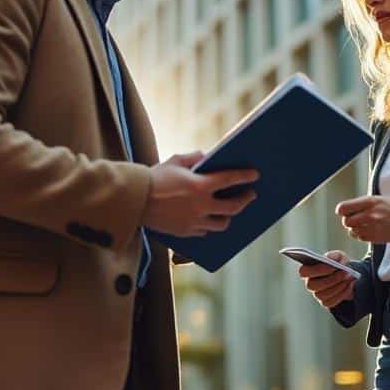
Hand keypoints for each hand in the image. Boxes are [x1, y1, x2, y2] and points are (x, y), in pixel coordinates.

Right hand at [142, 151, 258, 236]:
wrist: (134, 200)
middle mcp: (201, 206)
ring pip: (221, 224)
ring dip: (228, 216)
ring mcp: (194, 222)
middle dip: (244, 200)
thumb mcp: (175, 161)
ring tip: (229, 211)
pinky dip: (209, 224)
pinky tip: (210, 218)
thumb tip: (207, 157)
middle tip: (250, 195)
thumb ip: (194, 158)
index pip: (230, 180)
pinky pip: (204, 231)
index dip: (245, 176)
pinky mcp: (185, 232)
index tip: (255, 175)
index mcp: (200, 186)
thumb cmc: (154, 177)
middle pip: (233, 207)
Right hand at [299, 250, 355, 307]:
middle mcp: (310, 283)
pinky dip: (342, 293)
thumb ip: (334, 256)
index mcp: (308, 270)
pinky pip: (331, 302)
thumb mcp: (339, 256)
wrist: (347, 275)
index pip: (303, 272)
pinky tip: (350, 285)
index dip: (317, 270)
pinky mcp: (325, 302)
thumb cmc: (339, 263)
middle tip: (345, 272)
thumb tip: (330, 260)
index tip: (331, 266)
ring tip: (349, 277)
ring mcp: (317, 294)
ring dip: (338, 286)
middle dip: (331, 279)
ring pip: (323, 294)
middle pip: (313, 285)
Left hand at [336, 196, 389, 243]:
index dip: (342, 211)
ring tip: (366, 224)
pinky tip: (370, 230)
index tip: (345, 211)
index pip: (342, 208)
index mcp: (368, 202)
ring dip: (355, 229)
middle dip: (349, 220)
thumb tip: (343, 210)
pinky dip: (362, 235)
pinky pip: (360, 238)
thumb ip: (360, 204)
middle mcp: (369, 215)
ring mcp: (372, 227)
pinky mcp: (375, 238)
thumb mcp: (377, 199)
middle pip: (346, 222)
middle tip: (357, 218)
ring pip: (352, 231)